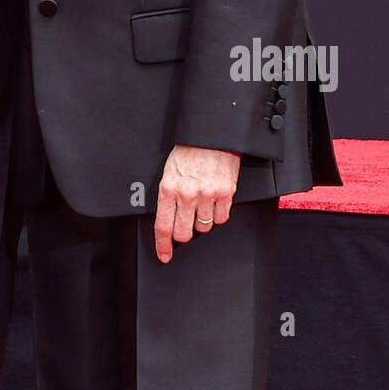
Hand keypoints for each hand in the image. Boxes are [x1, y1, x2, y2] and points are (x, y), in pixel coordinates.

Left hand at [153, 144, 240, 263]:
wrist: (210, 135)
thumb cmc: (189, 150)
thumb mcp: (169, 171)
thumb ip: (169, 195)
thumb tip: (169, 217)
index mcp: (169, 188)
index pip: (163, 226)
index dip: (163, 245)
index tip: (165, 254)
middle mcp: (187, 194)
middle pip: (184, 233)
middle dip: (184, 233)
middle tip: (186, 224)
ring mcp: (207, 195)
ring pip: (204, 227)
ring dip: (202, 220)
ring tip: (201, 204)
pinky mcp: (225, 194)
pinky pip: (221, 218)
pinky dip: (218, 214)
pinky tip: (214, 201)